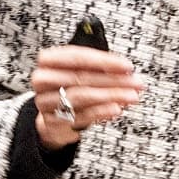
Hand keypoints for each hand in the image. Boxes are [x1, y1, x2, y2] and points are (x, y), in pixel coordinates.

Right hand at [29, 46, 143, 149]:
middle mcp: (43, 79)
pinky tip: (116, 109)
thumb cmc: (70, 86)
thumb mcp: (81, 70)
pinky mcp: (52, 122)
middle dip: (113, 80)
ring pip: (81, 96)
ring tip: (130, 97)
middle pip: (80, 77)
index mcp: (49, 60)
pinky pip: (80, 116)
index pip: (77, 57)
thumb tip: (125, 70)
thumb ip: (99, 67)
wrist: (53, 115)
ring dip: (110, 96)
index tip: (127, 66)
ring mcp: (46, 101)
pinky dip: (101, 112)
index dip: (104, 61)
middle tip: (135, 84)